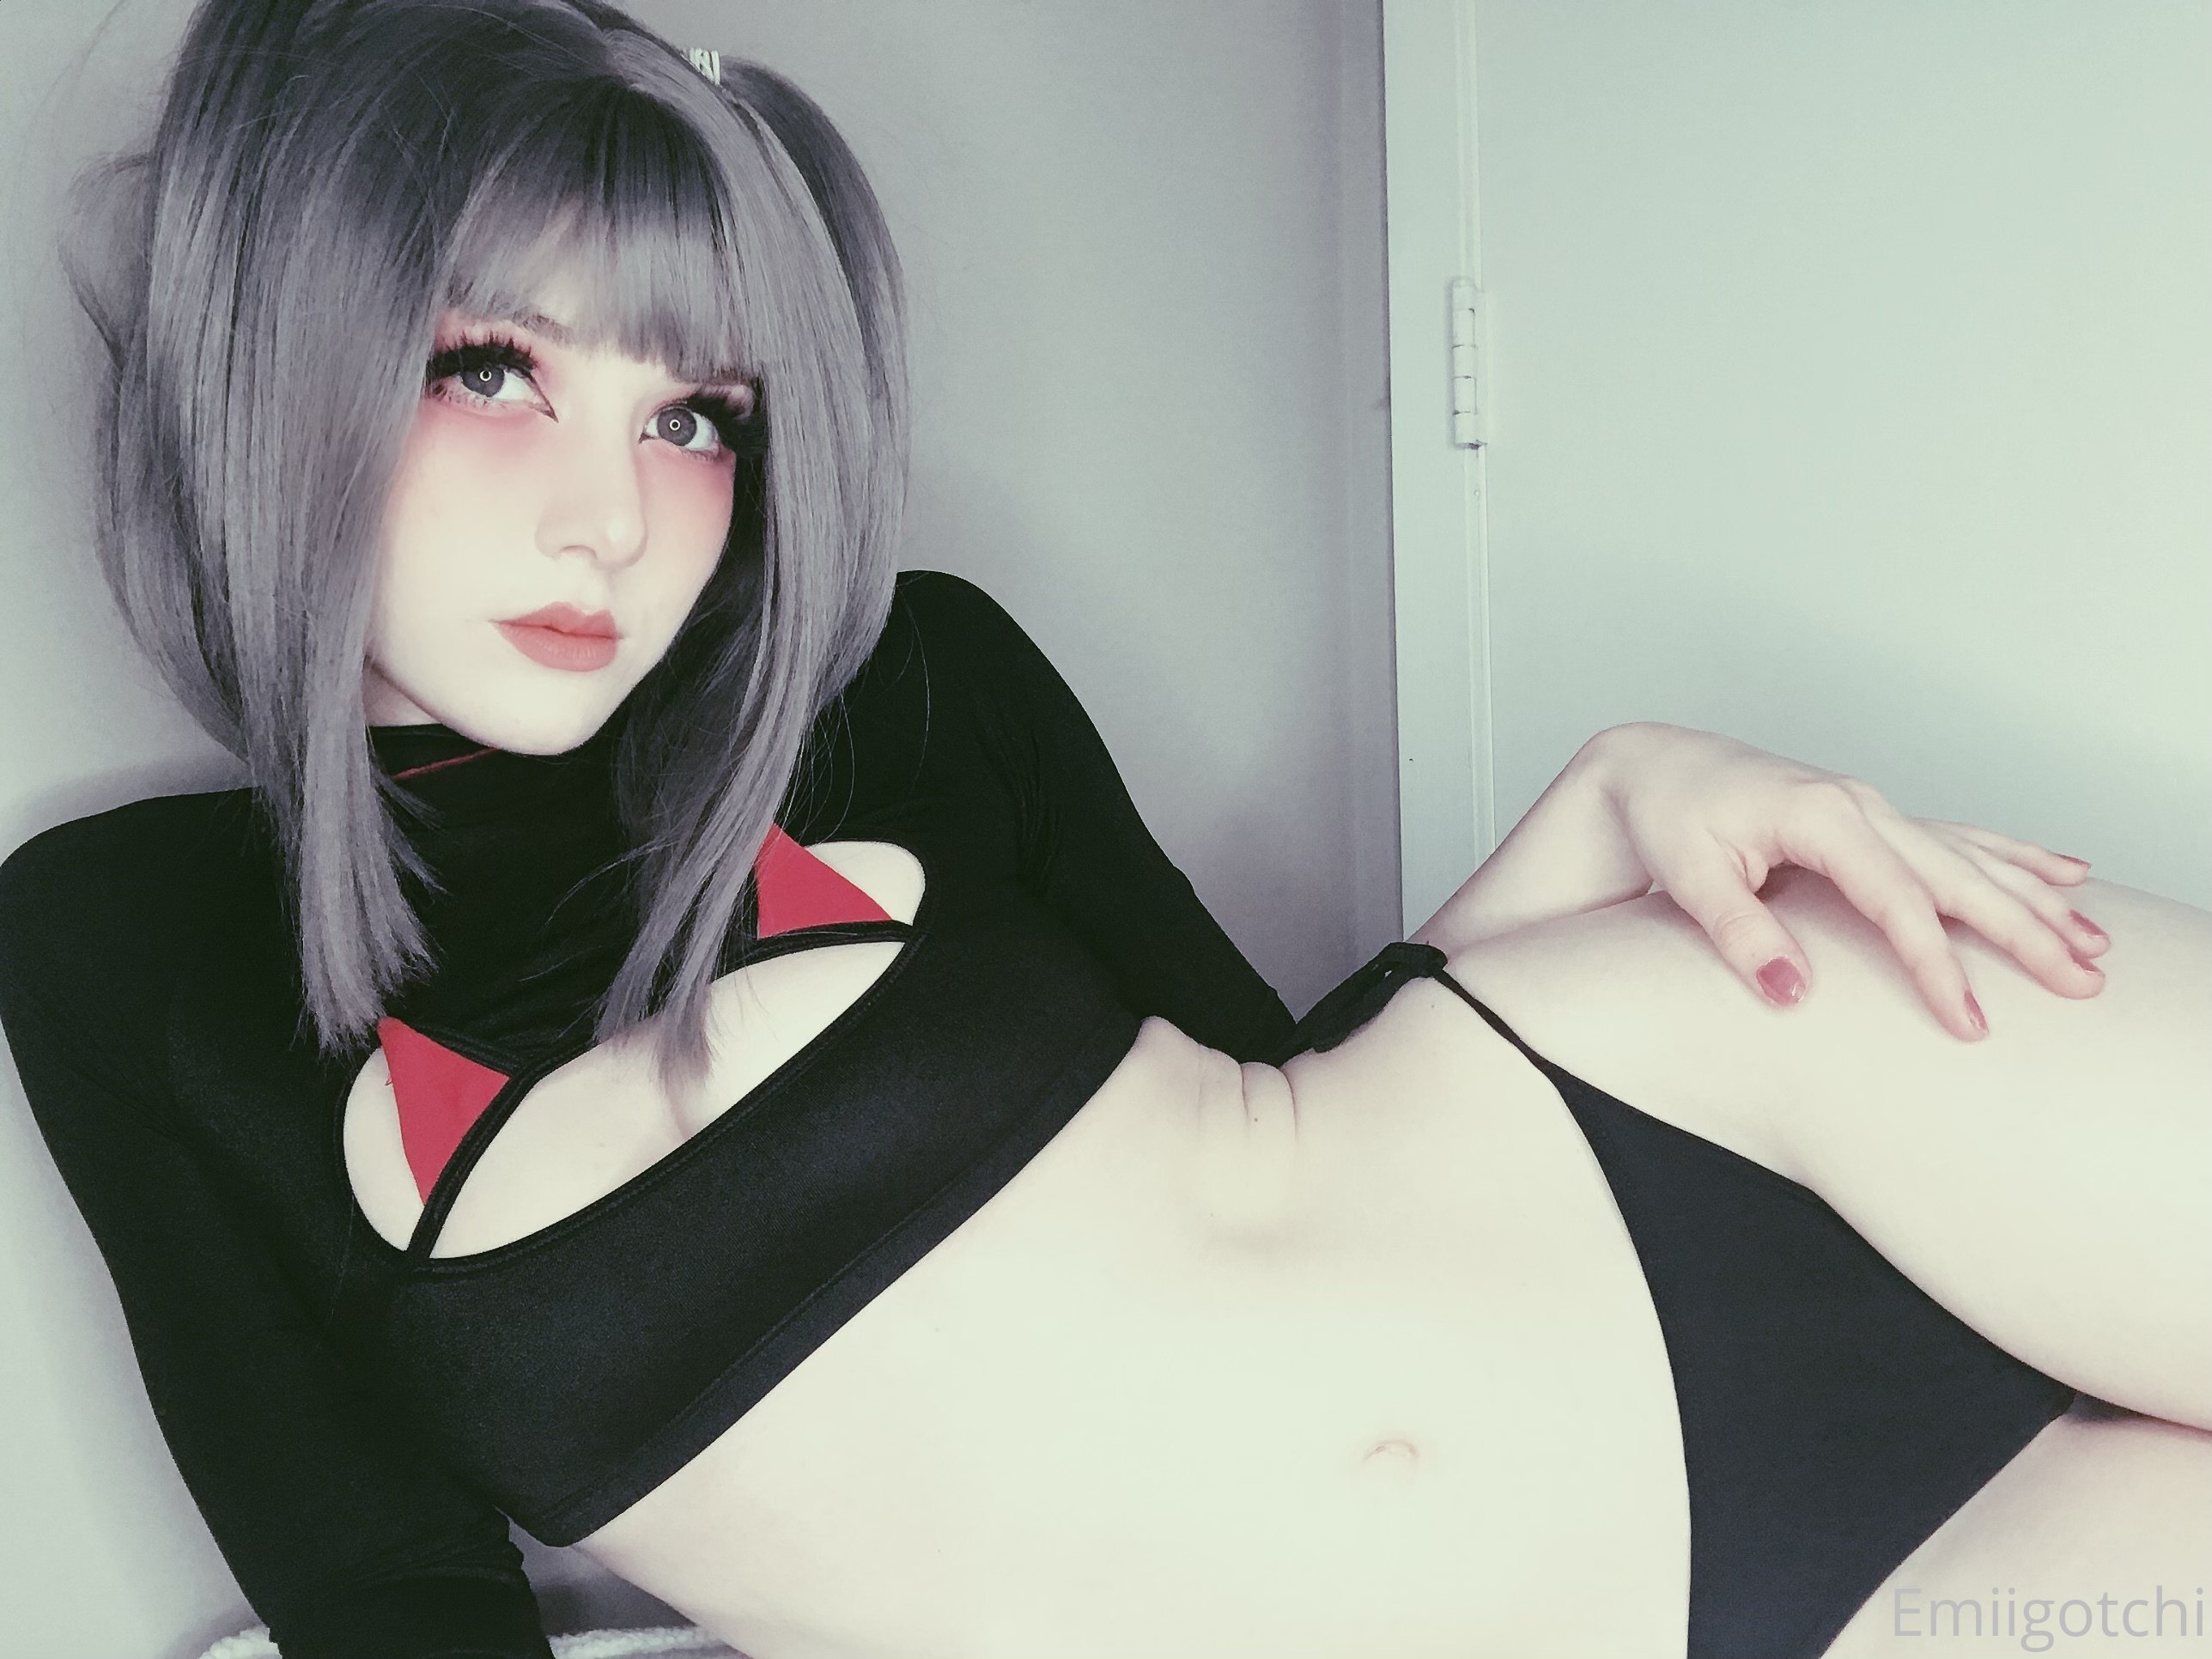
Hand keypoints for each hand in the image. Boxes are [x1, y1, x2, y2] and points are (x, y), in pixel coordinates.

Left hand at [1594, 722, 2107, 1040]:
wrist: (1651, 764)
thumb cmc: (1665, 814)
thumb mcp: (1687, 875)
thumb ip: (1740, 931)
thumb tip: (1791, 991)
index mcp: (1821, 816)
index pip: (1897, 902)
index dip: (1936, 964)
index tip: (1969, 1020)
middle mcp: (1860, 805)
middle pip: (1958, 876)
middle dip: (2025, 931)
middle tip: (2082, 983)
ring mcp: (1871, 807)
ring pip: (1971, 857)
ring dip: (2035, 899)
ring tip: (2095, 942)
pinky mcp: (1868, 817)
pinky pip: (1956, 838)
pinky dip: (2012, 855)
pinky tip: (2065, 872)